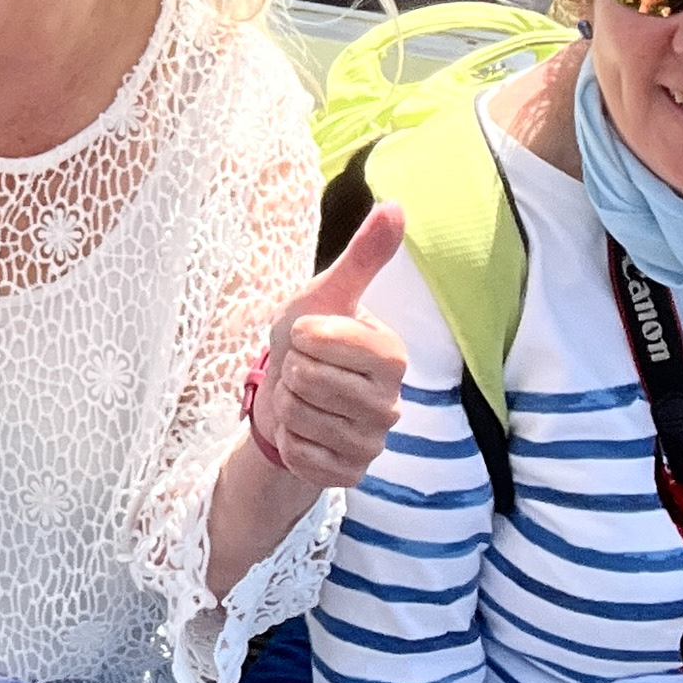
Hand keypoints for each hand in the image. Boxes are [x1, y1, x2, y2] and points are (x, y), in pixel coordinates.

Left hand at [249, 204, 410, 490]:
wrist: (285, 393)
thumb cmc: (307, 337)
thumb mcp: (327, 293)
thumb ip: (364, 255)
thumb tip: (397, 207)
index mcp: (393, 355)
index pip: (330, 343)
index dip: (304, 335)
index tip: (307, 334)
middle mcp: (393, 404)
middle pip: (311, 382)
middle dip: (293, 370)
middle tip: (303, 369)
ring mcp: (374, 443)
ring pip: (303, 420)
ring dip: (288, 406)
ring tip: (302, 397)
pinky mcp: (351, 475)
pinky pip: (302, 457)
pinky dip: (289, 442)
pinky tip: (302, 431)